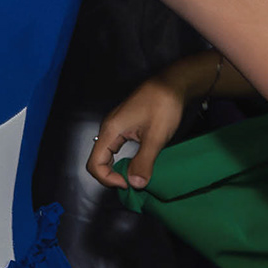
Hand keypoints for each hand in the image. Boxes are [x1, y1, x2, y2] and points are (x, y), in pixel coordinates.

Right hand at [88, 71, 193, 189]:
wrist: (173, 83)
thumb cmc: (163, 105)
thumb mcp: (155, 137)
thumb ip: (143, 162)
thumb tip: (135, 184)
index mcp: (111, 130)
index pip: (95, 164)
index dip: (107, 179)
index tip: (128, 184)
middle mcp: (109, 128)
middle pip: (98, 160)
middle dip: (111, 176)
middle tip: (132, 182)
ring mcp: (117, 126)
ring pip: (108, 154)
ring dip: (118, 168)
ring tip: (136, 175)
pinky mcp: (125, 125)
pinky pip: (116, 147)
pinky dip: (124, 159)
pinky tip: (139, 162)